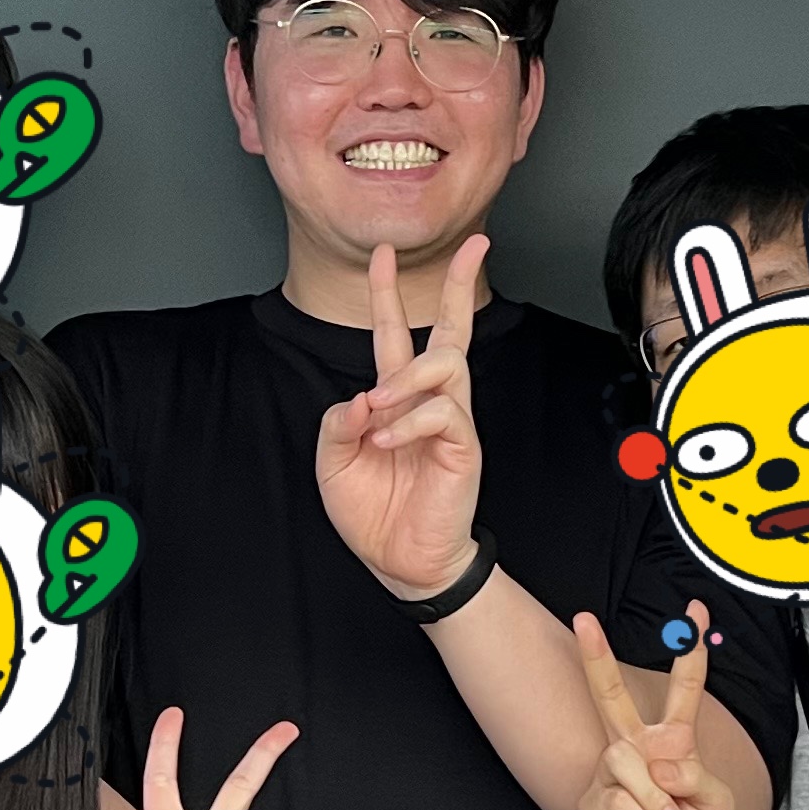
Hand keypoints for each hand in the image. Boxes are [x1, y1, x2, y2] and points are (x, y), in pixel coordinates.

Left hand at [315, 236, 491, 599]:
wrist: (401, 563)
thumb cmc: (373, 513)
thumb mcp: (333, 463)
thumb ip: (338, 423)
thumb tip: (361, 395)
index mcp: (395, 399)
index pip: (396, 334)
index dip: (388, 294)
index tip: (382, 254)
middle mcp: (426, 401)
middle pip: (452, 329)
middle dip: (461, 285)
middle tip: (475, 247)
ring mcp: (449, 421)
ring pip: (446, 362)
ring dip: (407, 375)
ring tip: (379, 402)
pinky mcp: (463, 446)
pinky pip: (444, 412)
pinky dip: (409, 421)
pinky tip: (387, 440)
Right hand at [576, 606, 728, 809]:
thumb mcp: (717, 804)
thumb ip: (696, 776)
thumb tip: (659, 764)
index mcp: (673, 743)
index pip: (682, 690)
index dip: (690, 652)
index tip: (696, 611)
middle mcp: (636, 749)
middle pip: (610, 695)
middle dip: (597, 656)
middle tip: (582, 618)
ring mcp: (610, 775)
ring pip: (623, 760)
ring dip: (654, 800)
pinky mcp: (594, 804)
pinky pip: (618, 801)